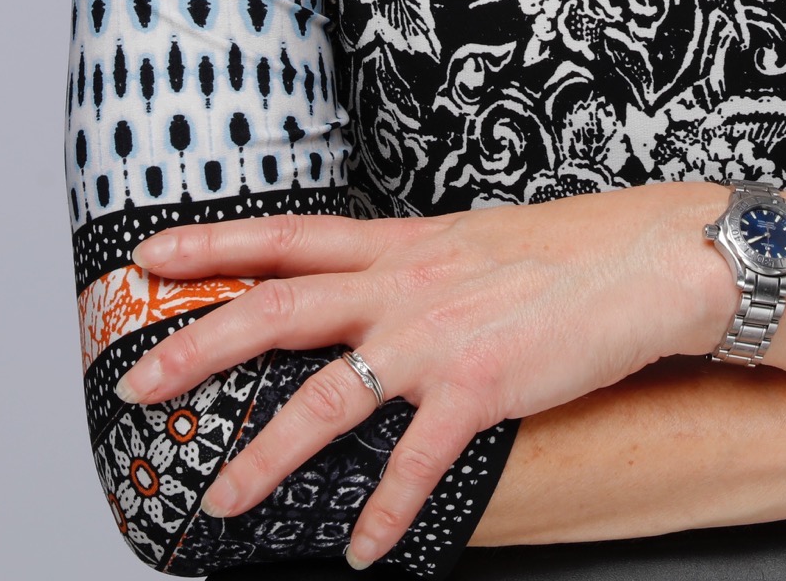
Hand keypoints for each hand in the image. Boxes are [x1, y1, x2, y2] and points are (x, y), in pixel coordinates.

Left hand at [115, 186, 734, 564]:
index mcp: (399, 246)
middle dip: (196, 348)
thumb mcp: (472, 242)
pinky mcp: (478, 388)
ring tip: (221, 500)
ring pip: (321, 400)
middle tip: (136, 384)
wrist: (649, 262)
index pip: (285, 236)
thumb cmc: (572, 253)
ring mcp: (434, 338)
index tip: (150, 252)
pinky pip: (413, 464)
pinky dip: (384, 513)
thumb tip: (374, 287)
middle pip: (274, 310)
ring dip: (263, 457)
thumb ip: (413, 266)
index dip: (213, 242)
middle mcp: (402, 286)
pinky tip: (365, 551)